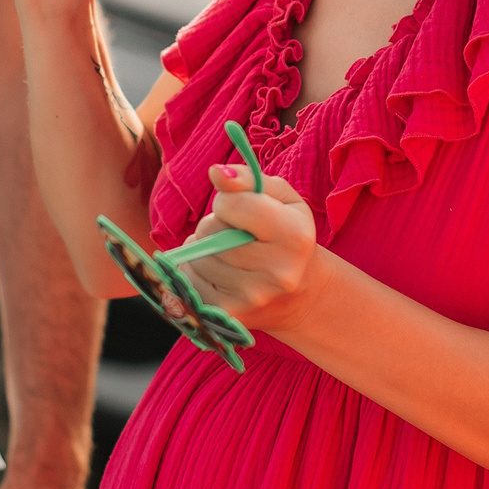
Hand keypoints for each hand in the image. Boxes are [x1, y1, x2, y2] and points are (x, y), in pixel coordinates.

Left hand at [178, 166, 324, 332]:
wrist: (301, 296)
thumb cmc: (288, 236)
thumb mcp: (283, 199)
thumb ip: (250, 179)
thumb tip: (216, 172)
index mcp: (294, 237)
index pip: (232, 204)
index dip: (228, 200)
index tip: (239, 208)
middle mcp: (276, 273)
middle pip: (209, 231)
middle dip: (215, 225)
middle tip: (235, 233)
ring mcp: (251, 298)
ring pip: (196, 256)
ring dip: (204, 249)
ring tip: (227, 253)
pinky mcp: (227, 315)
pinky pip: (187, 280)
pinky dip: (194, 270)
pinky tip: (217, 272)